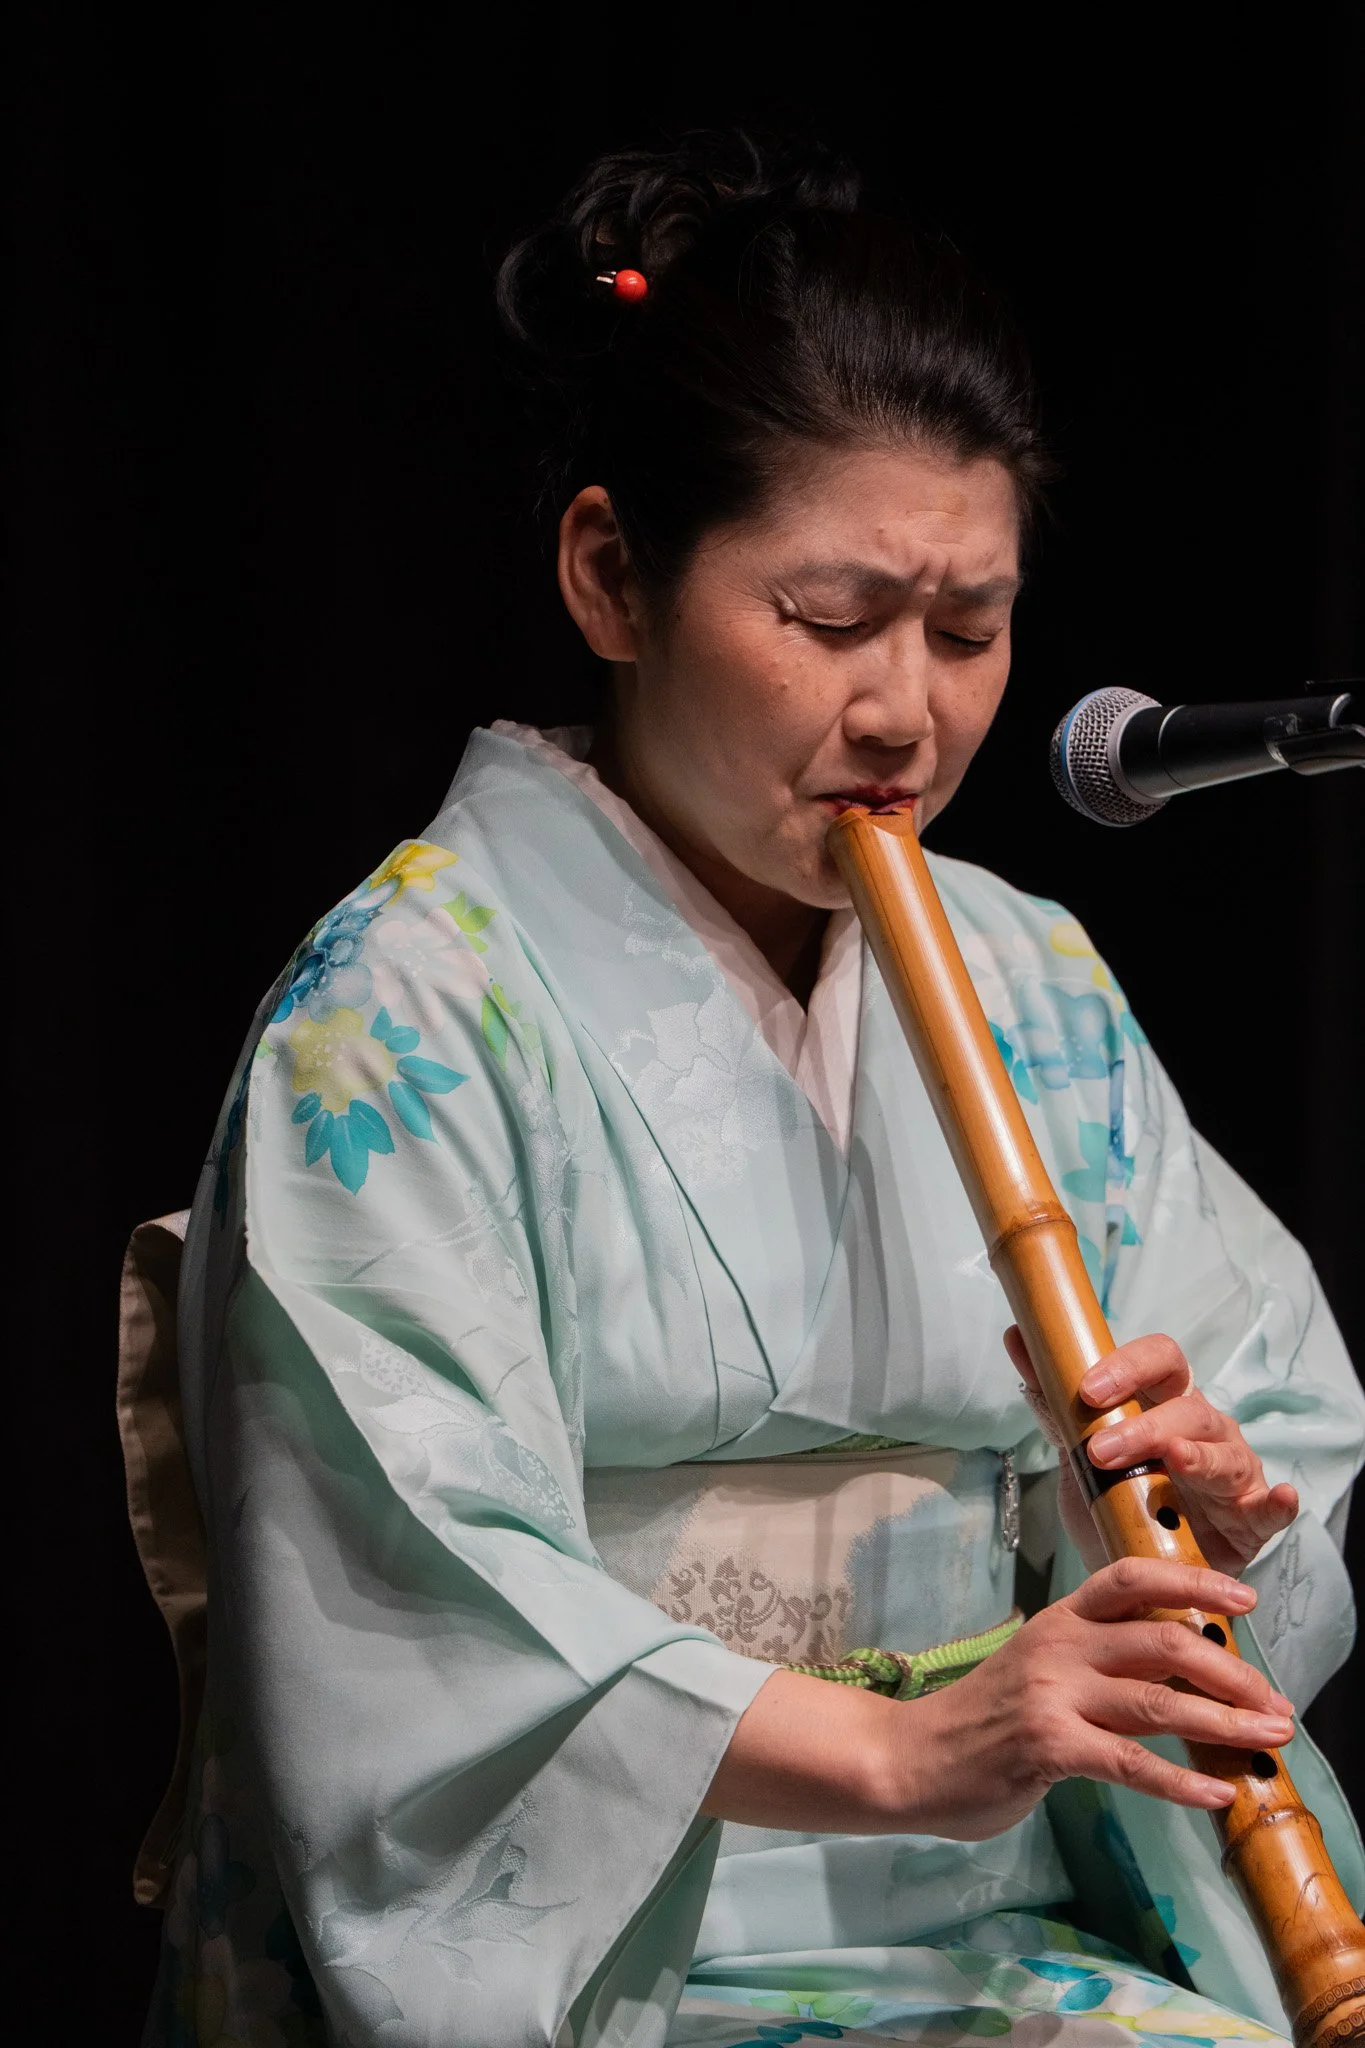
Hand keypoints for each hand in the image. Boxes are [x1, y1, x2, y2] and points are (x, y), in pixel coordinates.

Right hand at [895, 1557, 1293, 1838]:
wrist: (912, 1757)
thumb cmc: (985, 1720)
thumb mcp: (1045, 1674)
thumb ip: (1106, 1668)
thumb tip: (1186, 1677)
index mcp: (1061, 1619)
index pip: (1131, 1577)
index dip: (1193, 1582)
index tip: (1245, 1599)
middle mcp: (1060, 1645)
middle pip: (1162, 1638)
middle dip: (1232, 1670)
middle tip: (1275, 1702)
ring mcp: (1053, 1694)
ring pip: (1158, 1700)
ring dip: (1224, 1722)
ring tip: (1270, 1741)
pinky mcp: (1049, 1746)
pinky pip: (1130, 1764)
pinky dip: (1181, 1781)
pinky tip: (1217, 1794)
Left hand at [1005, 1327, 1298, 1576]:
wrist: (1143, 1573)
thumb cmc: (1121, 1500)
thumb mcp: (1080, 1454)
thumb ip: (1055, 1401)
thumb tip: (1017, 1336)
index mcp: (1165, 1404)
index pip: (1160, 1361)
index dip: (1129, 1366)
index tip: (1088, 1390)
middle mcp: (1205, 1429)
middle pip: (1188, 1408)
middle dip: (1145, 1426)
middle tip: (1101, 1452)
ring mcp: (1234, 1473)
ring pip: (1224, 1454)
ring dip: (1196, 1458)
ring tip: (1175, 1460)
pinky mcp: (1252, 1521)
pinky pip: (1270, 1509)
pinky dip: (1278, 1502)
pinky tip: (1279, 1496)